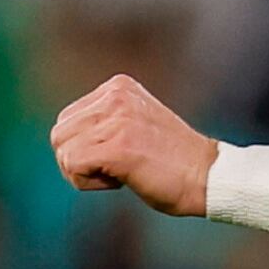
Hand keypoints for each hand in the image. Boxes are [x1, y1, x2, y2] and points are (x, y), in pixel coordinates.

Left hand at [51, 73, 213, 215]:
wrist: (210, 178)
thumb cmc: (174, 161)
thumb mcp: (136, 122)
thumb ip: (104, 120)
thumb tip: (64, 139)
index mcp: (119, 86)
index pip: (69, 119)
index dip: (87, 146)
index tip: (122, 153)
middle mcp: (116, 97)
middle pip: (59, 135)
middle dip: (80, 159)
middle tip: (117, 167)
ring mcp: (117, 121)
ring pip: (63, 152)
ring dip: (86, 173)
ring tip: (121, 173)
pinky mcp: (117, 147)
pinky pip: (73, 166)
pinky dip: (90, 183)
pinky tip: (120, 181)